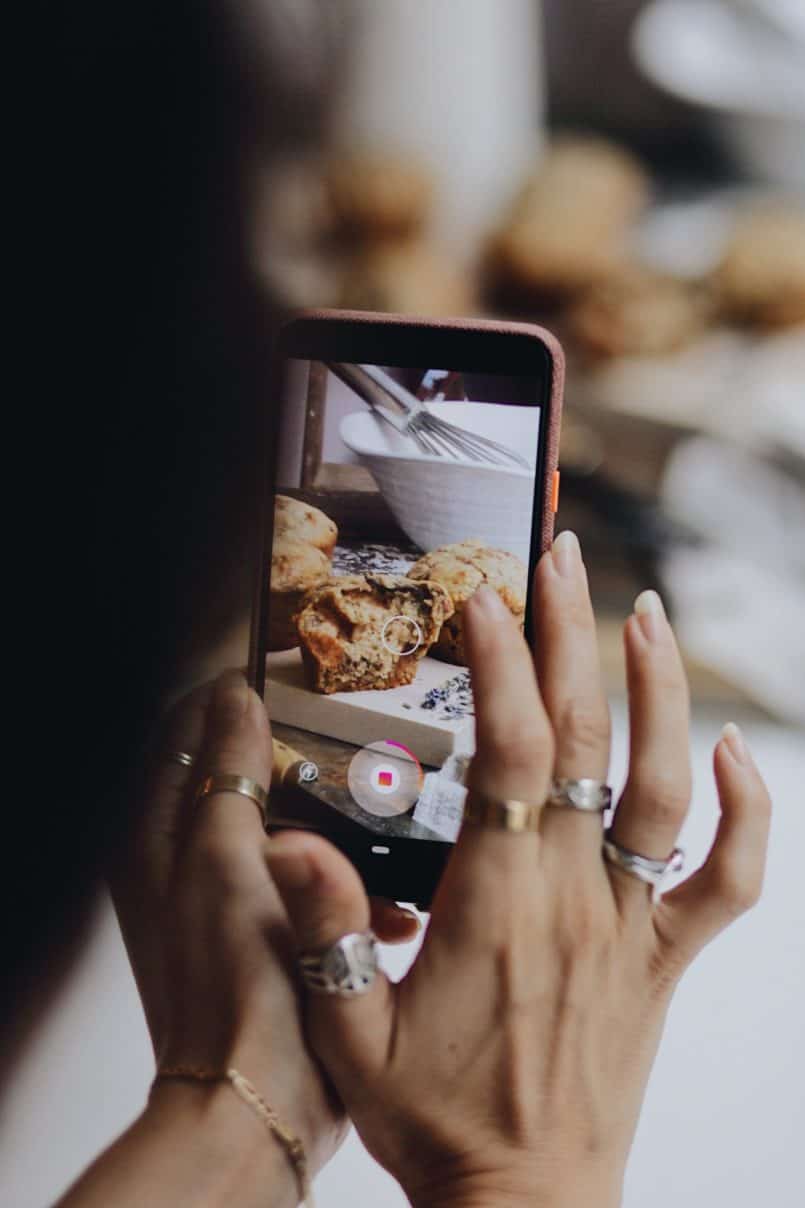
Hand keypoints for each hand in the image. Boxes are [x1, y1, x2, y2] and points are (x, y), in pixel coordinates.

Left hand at [111, 670, 418, 1199]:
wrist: (257, 1099)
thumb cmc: (236, 987)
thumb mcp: (229, 860)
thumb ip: (228, 774)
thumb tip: (233, 699)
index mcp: (157, 836)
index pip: (182, 729)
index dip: (229, 698)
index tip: (285, 680)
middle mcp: (179, 861)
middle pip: (234, 771)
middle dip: (296, 757)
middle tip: (349, 745)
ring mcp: (222, 896)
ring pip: (278, 820)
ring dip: (330, 820)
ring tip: (380, 823)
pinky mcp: (263, 929)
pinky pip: (304, 875)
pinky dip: (341, 876)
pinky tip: (385, 898)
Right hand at [265, 534, 771, 1207]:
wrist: (527, 1205)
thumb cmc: (439, 1121)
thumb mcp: (351, 1032)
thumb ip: (325, 930)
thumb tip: (292, 841)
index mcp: (496, 904)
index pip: (505, 755)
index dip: (497, 668)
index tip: (484, 599)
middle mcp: (575, 897)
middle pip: (585, 742)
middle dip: (572, 639)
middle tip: (564, 561)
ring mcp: (632, 926)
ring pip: (666, 790)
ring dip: (660, 695)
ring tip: (645, 616)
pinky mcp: (668, 959)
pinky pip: (731, 880)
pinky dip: (747, 813)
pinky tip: (737, 751)